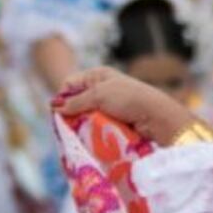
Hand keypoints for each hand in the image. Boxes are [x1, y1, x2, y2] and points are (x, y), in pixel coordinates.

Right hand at [52, 67, 194, 147]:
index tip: (58, 112)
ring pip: (86, 116)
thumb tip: (56, 108)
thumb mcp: (99, 95)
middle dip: (72, 113)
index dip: (63, 97)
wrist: (156, 116)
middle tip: (68, 125)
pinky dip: (93, 131)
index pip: (70, 84)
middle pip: (77, 101)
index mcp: (98, 75)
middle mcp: (103, 88)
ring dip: (83, 124)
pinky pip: (97, 126)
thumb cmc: (129, 98)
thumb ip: (76, 101)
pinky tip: (92, 137)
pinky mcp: (115, 120)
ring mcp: (109, 105)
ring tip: (81, 132)